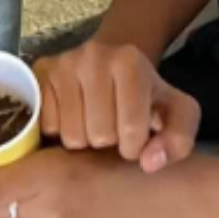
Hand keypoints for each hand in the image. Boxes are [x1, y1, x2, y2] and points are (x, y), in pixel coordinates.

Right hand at [34, 41, 199, 170]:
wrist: (112, 67)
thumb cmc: (146, 96)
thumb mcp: (177, 114)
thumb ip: (178, 140)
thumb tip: (149, 162)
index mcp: (130, 61)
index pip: (130, 132)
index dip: (134, 147)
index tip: (135, 139)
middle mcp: (94, 55)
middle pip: (99, 135)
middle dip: (108, 144)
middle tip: (112, 130)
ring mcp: (62, 63)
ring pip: (70, 136)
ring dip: (84, 142)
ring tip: (93, 125)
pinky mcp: (39, 74)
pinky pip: (47, 128)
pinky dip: (59, 133)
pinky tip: (73, 119)